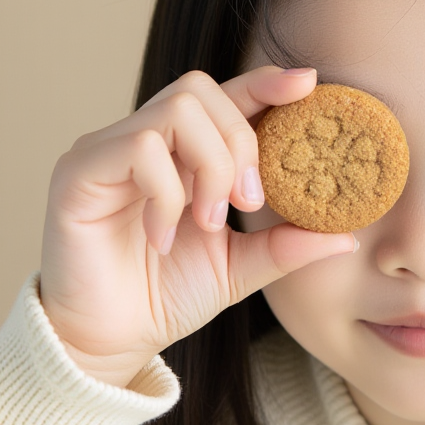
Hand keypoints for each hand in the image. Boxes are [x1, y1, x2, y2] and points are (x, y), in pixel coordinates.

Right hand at [39, 65, 356, 386]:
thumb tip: (346, 234)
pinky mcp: (78, 171)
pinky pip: (140, 147)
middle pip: (201, 90)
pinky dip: (167, 193)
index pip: (224, 96)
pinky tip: (164, 237)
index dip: (265, 82)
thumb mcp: (240, 268)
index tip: (308, 84)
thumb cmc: (164, 297)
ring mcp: (106, 150)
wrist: (109, 342)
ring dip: (210, 167)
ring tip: (209, 223)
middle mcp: (141, 139)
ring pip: (176, 111)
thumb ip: (285, 245)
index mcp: (181, 153)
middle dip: (241, 143)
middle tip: (248, 204)